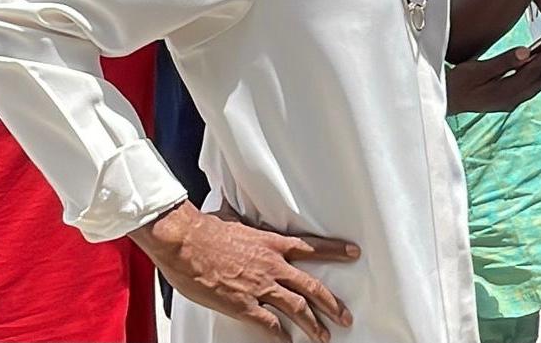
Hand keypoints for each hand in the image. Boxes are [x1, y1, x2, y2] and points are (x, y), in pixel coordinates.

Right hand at [131, 200, 358, 342]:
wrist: (187, 241)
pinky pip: (268, 323)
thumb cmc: (206, 228)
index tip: (354, 253)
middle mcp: (272, 264)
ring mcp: (259, 285)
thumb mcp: (234, 217)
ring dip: (312, 324)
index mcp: (272, 242)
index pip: (312, 246)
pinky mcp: (242, 304)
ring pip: (296, 307)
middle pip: (311, 285)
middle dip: (331, 303)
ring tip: (324, 336)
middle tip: (346, 316)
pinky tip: (287, 341)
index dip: (335, 250)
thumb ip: (244, 221)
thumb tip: (239, 210)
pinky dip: (279, 334)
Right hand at [446, 41, 540, 112]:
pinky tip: (537, 67)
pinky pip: (529, 88)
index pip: (533, 73)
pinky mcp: (506, 101)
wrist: (446, 99)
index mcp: (506, 93)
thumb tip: (526, 53)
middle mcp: (511, 100)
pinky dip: (537, 75)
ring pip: (536, 86)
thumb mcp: (478, 69)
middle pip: (539, 82)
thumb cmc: (458, 83)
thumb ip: (504, 61)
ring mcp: (509, 102)